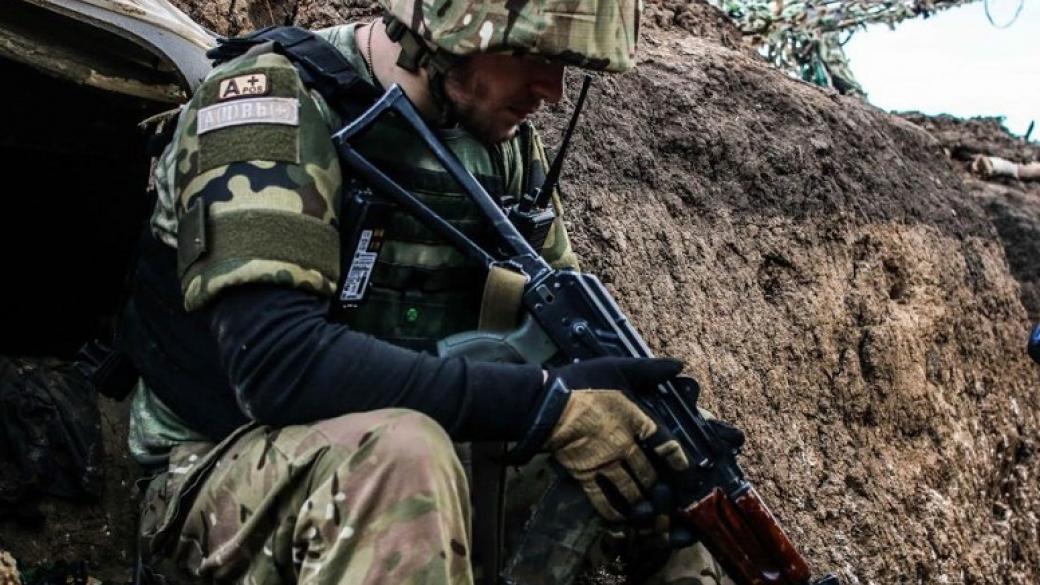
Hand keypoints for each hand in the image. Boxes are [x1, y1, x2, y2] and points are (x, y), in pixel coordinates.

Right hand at [542, 357, 690, 521]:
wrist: (544, 404)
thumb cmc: (580, 383)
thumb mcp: (618, 368)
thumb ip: (649, 369)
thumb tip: (679, 365)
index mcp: (636, 420)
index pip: (666, 444)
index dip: (679, 459)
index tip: (686, 470)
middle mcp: (625, 446)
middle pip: (649, 473)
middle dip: (660, 488)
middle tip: (670, 500)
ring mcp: (605, 463)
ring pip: (631, 490)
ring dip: (642, 504)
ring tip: (651, 514)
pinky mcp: (585, 474)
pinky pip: (603, 500)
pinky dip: (614, 512)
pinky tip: (622, 519)